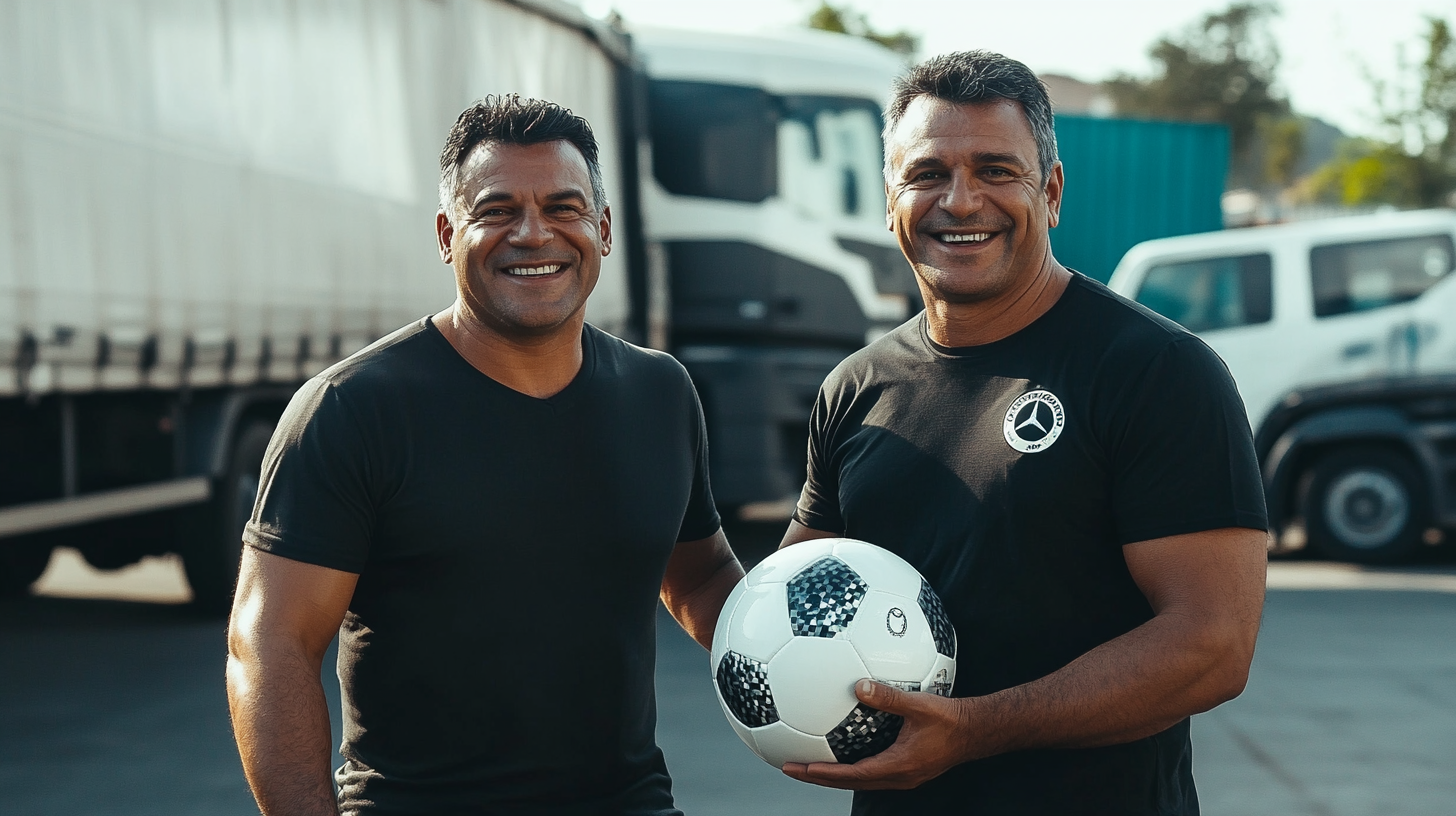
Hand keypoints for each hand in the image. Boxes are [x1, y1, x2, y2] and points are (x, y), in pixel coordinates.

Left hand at [781, 679, 977, 789]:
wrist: (975, 732)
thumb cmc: (951, 719)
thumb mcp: (920, 705)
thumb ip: (889, 697)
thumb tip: (860, 686)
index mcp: (898, 766)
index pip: (852, 775)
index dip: (823, 772)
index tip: (799, 766)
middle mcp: (898, 776)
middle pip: (849, 783)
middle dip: (817, 776)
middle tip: (790, 767)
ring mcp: (902, 775)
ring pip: (859, 781)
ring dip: (832, 775)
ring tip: (807, 764)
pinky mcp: (905, 769)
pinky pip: (870, 772)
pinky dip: (849, 768)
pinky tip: (840, 752)